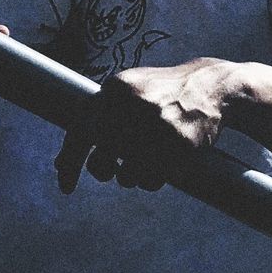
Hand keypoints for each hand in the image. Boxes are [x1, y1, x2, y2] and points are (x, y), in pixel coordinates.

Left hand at [53, 58, 231, 193]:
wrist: (210, 87)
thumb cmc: (162, 92)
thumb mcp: (127, 90)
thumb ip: (95, 117)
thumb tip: (60, 163)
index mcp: (117, 90)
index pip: (81, 132)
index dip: (69, 162)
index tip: (65, 185)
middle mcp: (134, 107)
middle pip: (101, 161)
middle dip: (103, 170)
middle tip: (110, 168)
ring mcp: (158, 127)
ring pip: (126, 176)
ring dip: (132, 174)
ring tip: (147, 156)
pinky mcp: (179, 146)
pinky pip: (152, 180)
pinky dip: (153, 178)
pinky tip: (163, 161)